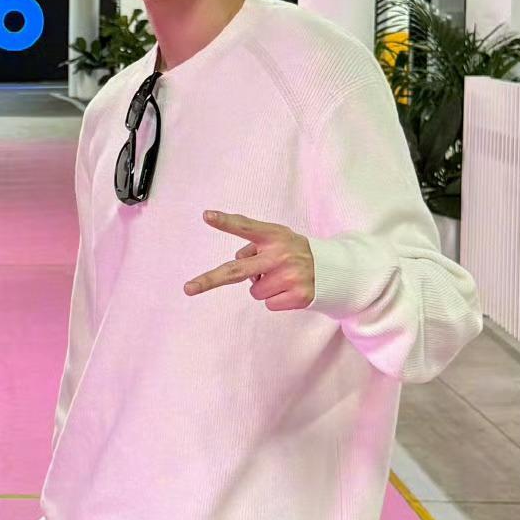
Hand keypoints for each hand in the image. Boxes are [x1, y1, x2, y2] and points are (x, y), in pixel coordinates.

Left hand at [184, 209, 316, 310]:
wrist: (332, 270)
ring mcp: (289, 276)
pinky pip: (268, 304)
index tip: (206, 216)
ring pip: (254, 290)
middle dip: (210, 280)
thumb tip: (237, 263)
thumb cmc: (294, 251)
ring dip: (263, 287)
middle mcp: (281, 254)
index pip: (246, 227)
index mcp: (274, 236)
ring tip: (281, 278)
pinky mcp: (298, 296)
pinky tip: (289, 289)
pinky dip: (275, 299)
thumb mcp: (278, 237)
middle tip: (187, 288)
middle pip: (237, 270)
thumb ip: (254, 242)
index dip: (226, 222)